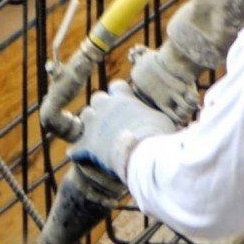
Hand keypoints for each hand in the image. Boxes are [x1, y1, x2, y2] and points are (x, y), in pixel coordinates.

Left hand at [68, 79, 176, 201]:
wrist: (144, 154)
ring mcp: (94, 124)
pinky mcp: (87, 144)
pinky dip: (78, 152)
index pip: (116, 86)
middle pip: (97, 98)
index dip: (119, 95)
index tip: (124, 104)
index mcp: (124, 98)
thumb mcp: (162, 120)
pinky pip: (75, 147)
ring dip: (89, 124)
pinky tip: (80, 157)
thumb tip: (167, 116)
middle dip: (102, 108)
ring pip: (84, 116)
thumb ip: (155, 115)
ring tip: (97, 136)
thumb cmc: (158, 136)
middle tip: (110, 121)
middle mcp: (106, 106)